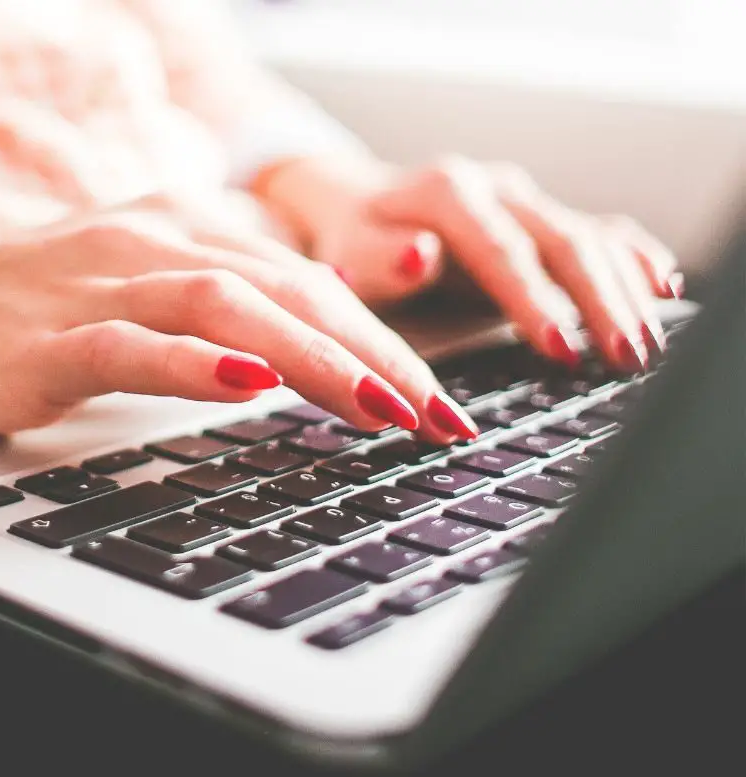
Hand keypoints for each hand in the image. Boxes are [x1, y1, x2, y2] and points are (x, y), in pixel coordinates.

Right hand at [0, 195, 480, 443]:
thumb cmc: (16, 310)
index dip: (384, 338)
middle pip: (289, 286)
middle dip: (377, 354)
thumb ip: (209, 313)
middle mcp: (150, 240)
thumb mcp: (129, 296)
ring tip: (380, 407)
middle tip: (439, 417)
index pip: (306, 280)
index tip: (438, 400)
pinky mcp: (44, 337)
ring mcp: (95, 284)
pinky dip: (193, 361)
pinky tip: (246, 382)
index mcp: (180, 229)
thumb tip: (294, 360)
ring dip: (313, 358)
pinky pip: (131, 343)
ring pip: (227, 304)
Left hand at [254, 155, 681, 371]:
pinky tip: (662, 287)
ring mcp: (523, 200)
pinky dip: (631, 258)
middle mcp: (495, 189)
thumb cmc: (347, 237)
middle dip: (597, 301)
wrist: (351, 199)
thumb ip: (377, 259)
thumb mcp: (344, 250)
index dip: (533, 300)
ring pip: (589, 238)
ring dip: (622, 292)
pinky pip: (598, 231)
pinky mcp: (539, 216)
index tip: (559, 347)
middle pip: (561, 241)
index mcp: (447, 194)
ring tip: (643, 347)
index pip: (501, 250)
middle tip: (624, 356)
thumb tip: (419, 256)